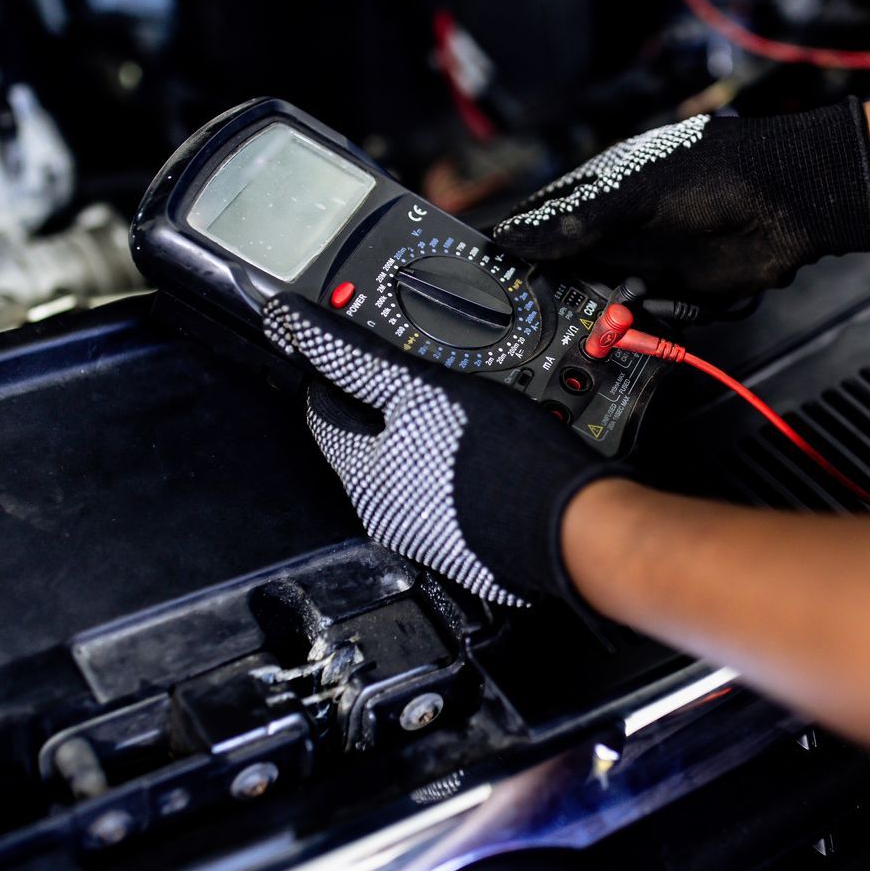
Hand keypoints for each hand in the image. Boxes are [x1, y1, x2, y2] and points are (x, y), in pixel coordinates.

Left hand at [263, 294, 616, 608]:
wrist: (570, 526)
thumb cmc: (500, 462)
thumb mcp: (422, 387)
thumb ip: (356, 359)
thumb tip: (300, 326)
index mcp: (361, 477)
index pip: (324, 413)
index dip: (334, 370)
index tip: (351, 349)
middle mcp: (384, 514)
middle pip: (367, 441)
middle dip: (384, 404)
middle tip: (416, 371)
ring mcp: (427, 534)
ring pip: (410, 466)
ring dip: (424, 434)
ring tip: (457, 407)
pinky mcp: (465, 544)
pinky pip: (446, 491)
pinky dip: (454, 464)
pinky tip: (482, 448)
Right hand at [491, 98, 869, 297]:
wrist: (791, 202)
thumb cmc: (717, 176)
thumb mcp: (635, 193)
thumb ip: (576, 221)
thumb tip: (515, 237)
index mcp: (604, 191)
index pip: (545, 223)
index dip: (519, 248)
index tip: (491, 276)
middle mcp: (621, 228)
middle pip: (570, 269)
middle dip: (556, 294)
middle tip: (533, 318)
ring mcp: (650, 260)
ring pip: (605, 298)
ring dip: (598, 315)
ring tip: (589, 327)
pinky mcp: (679, 292)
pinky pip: (645, 319)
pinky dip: (638, 327)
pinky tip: (629, 329)